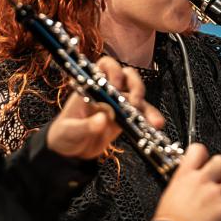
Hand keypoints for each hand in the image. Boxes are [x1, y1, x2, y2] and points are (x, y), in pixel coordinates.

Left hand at [46, 57, 164, 159]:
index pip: (104, 67)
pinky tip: (156, 124)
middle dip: (135, 85)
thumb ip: (84, 126)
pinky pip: (141, 114)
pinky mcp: (125, 118)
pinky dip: (149, 118)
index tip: (116, 85)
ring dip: (146, 104)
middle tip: (134, 102)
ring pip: (137, 95)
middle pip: (127, 76)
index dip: (113, 71)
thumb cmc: (64, 136)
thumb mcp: (69, 132)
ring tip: (151, 120)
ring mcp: (117, 104)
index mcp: (90, 88)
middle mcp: (106, 92)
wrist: (70, 154)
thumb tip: (101, 119)